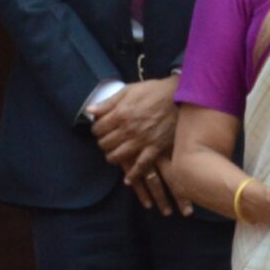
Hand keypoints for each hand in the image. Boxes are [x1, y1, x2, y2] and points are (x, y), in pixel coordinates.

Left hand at [94, 79, 187, 216]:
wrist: (179, 96)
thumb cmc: (153, 91)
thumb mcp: (128, 90)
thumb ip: (108, 102)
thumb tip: (89, 110)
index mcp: (120, 114)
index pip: (97, 129)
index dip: (96, 129)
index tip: (100, 128)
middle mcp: (128, 130)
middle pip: (105, 144)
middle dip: (103, 142)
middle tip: (108, 139)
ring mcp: (142, 141)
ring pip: (117, 157)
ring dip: (112, 157)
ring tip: (114, 154)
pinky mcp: (155, 148)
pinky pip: (141, 166)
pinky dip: (133, 175)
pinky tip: (127, 179)